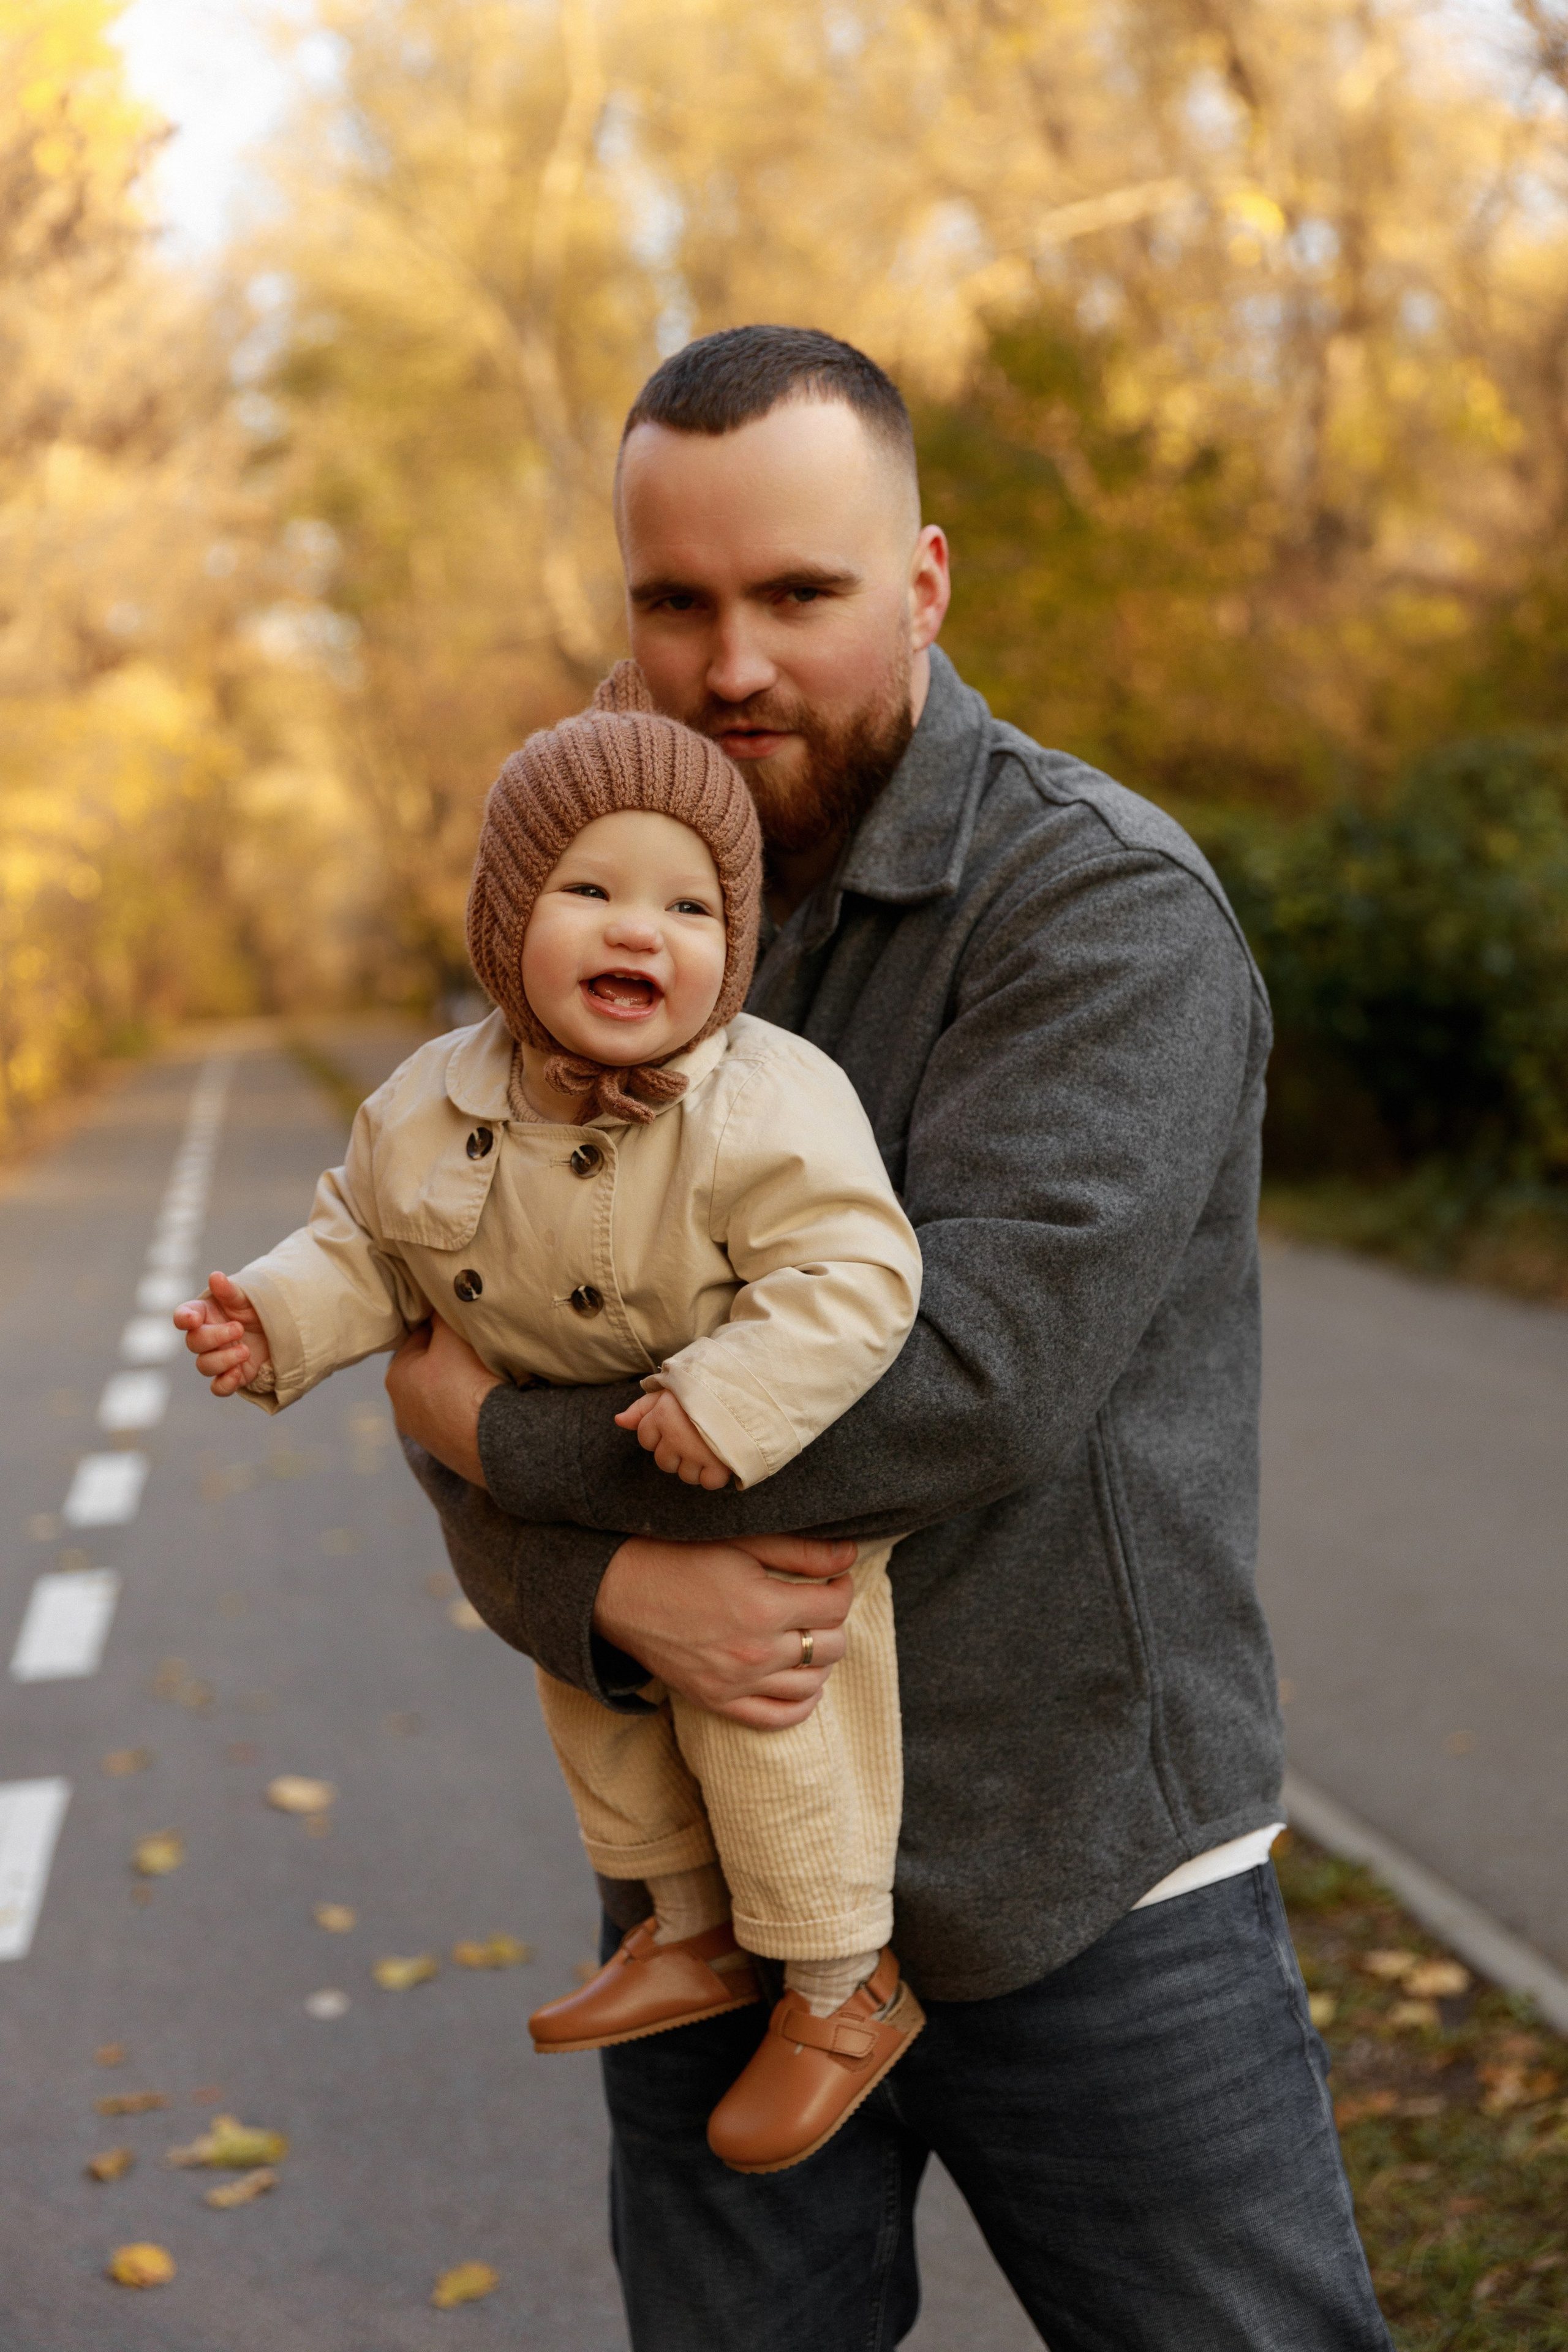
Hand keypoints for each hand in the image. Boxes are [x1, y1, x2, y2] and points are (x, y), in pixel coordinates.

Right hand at [173, 1271, 271, 1396]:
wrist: (278, 1328)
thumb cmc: (254, 1308)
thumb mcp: (245, 1297)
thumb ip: (228, 1290)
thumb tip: (215, 1276)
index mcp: (203, 1314)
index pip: (183, 1316)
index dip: (184, 1318)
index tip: (194, 1319)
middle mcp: (205, 1337)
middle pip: (194, 1343)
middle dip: (215, 1337)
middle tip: (239, 1328)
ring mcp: (216, 1358)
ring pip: (204, 1366)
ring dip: (224, 1360)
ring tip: (245, 1350)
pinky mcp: (230, 1376)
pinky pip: (218, 1387)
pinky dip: (225, 1384)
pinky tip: (238, 1374)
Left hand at [385, 1311, 501, 1486]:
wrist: (498, 1441)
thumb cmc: (469, 1383)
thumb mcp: (453, 1336)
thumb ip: (442, 1315)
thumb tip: (439, 1301)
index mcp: (395, 1377)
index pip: (419, 1335)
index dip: (443, 1323)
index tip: (463, 1319)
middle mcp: (402, 1408)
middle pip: (430, 1366)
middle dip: (450, 1355)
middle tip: (478, 1345)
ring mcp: (425, 1434)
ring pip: (445, 1393)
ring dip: (461, 1382)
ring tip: (488, 1373)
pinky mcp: (448, 1451)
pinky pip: (458, 1417)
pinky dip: (470, 1407)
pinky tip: (490, 1400)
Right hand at [593, 1531, 856, 1729]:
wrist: (619, 1590)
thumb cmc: (679, 1555)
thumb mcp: (742, 1542)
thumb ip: (801, 1551)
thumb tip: (851, 1556)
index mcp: (764, 1608)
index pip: (835, 1606)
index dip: (842, 1587)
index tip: (834, 1577)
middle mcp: (756, 1653)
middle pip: (831, 1647)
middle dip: (834, 1622)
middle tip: (820, 1603)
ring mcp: (736, 1684)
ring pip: (812, 1684)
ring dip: (821, 1659)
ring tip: (809, 1635)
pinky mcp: (717, 1701)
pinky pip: (777, 1718)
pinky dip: (801, 1704)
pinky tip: (803, 1680)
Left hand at [614, 1391, 731, 1488]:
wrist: (748, 1388)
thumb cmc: (706, 1387)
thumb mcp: (671, 1389)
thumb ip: (643, 1407)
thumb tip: (618, 1421)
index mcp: (662, 1415)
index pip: (645, 1439)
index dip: (659, 1432)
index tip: (678, 1421)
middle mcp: (676, 1436)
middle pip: (663, 1462)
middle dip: (676, 1451)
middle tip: (695, 1434)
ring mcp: (697, 1453)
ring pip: (685, 1475)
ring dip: (696, 1464)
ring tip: (710, 1444)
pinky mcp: (719, 1464)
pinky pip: (708, 1482)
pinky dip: (714, 1474)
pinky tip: (721, 1457)